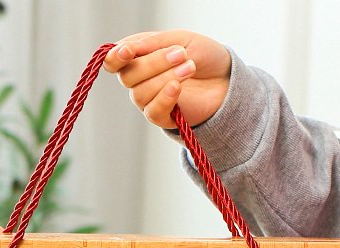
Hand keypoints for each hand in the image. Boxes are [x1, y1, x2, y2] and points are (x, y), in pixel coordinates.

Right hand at [103, 30, 230, 127]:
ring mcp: (149, 100)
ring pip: (140, 94)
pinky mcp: (162, 117)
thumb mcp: (179, 39)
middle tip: (180, 54)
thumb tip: (127, 48)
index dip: (115, 57)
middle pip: (128, 76)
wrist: (225, 78)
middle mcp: (139, 80)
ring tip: (189, 68)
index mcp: (139, 58)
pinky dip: (164, 98)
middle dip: (153, 63)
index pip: (113, 61)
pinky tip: (177, 87)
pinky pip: (152, 112)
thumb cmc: (203, 56)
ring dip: (165, 78)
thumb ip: (153, 44)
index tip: (129, 51)